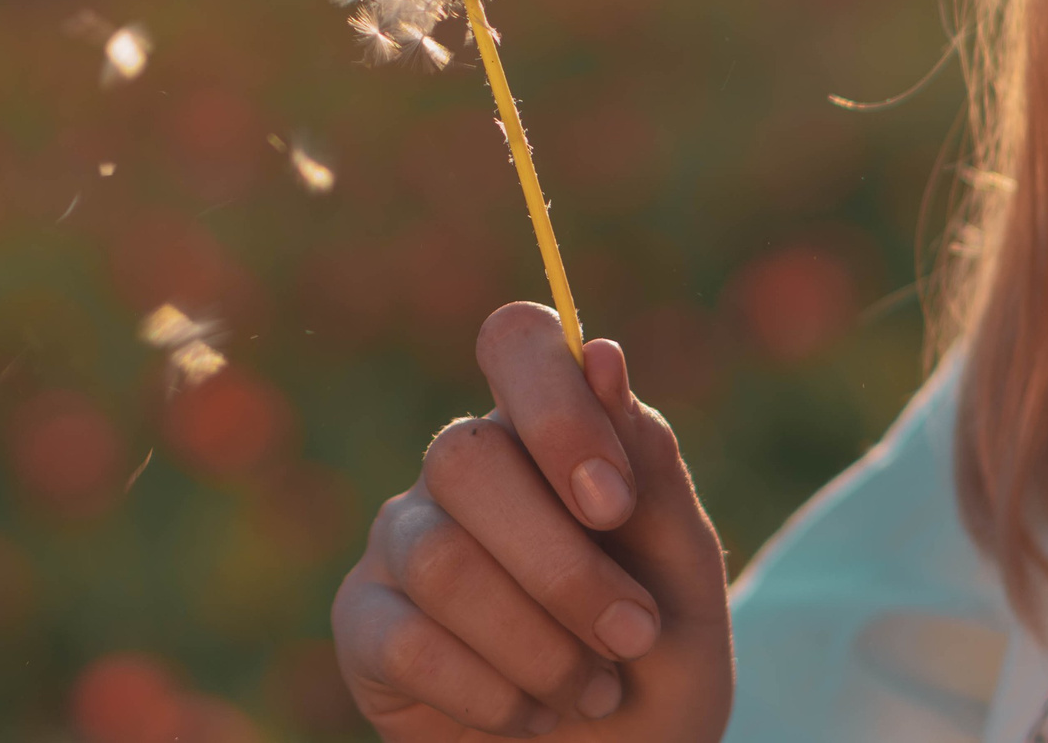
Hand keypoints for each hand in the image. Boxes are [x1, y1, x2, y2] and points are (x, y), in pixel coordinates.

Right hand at [333, 303, 733, 740]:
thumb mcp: (683, 572)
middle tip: (635, 636)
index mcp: (544, 428)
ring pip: (441, 559)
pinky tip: (532, 716)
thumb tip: (601, 352)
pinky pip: (406, 640)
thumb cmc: (655, 658)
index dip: (555, 409)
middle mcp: (461, 467)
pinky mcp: (363, 622)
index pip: (516, 342)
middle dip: (565, 568)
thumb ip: (649, 469)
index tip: (610, 504)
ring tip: (595, 691)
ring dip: (539, 644)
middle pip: (468, 459)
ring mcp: (401, 539)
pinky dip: (490, 693)